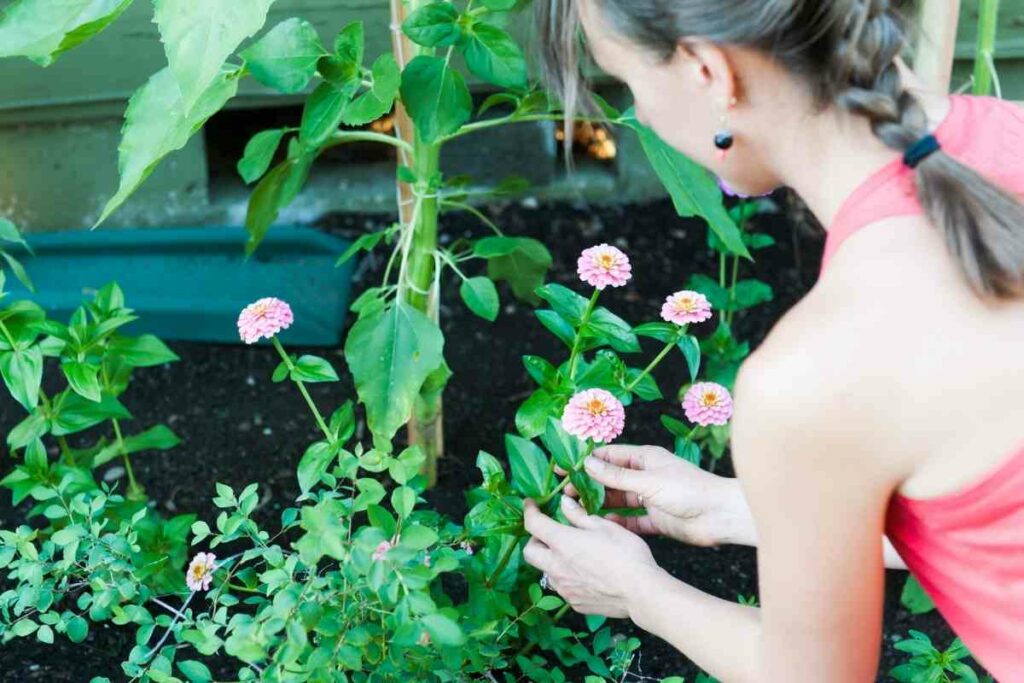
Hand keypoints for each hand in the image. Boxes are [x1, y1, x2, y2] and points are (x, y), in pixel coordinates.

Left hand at [522, 496, 661, 618]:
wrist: (640, 593)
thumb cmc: (626, 554)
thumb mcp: (604, 526)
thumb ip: (579, 515)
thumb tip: (565, 504)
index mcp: (562, 543)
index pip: (533, 524)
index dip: (529, 511)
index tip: (531, 504)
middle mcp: (556, 567)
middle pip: (530, 552)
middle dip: (535, 540)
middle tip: (549, 532)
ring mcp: (564, 588)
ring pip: (545, 571)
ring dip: (551, 560)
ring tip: (571, 554)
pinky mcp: (574, 603)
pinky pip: (563, 587)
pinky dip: (567, 577)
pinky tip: (585, 574)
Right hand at [562, 445, 753, 547]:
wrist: (721, 516)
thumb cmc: (690, 490)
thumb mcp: (649, 481)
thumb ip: (617, 476)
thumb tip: (588, 464)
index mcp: (646, 459)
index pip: (610, 456)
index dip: (587, 461)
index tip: (565, 467)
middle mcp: (646, 476)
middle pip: (611, 479)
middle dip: (589, 485)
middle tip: (566, 495)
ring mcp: (651, 499)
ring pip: (618, 500)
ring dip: (600, 505)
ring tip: (578, 511)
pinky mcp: (656, 520)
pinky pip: (631, 521)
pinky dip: (617, 523)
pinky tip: (602, 526)